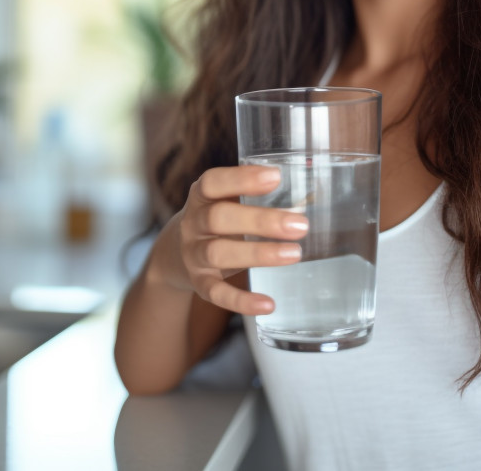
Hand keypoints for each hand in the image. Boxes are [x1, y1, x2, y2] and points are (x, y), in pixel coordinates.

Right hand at [153, 165, 307, 314]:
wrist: (173, 254)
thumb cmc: (215, 219)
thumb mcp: (223, 200)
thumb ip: (252, 194)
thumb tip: (308, 194)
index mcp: (200, 197)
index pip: (213, 183)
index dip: (242, 179)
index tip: (276, 177)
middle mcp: (192, 224)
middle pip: (219, 218)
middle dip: (260, 220)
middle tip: (300, 224)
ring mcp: (193, 255)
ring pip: (219, 253)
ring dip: (258, 254)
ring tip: (295, 254)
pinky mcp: (199, 283)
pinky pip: (217, 294)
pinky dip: (241, 301)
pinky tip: (268, 304)